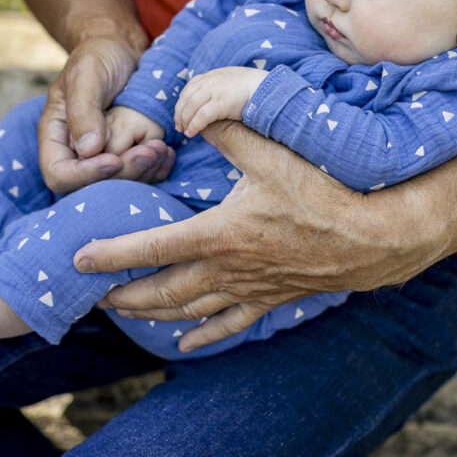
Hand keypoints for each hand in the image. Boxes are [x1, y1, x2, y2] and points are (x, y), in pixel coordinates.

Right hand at [39, 35, 173, 193]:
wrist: (121, 46)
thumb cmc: (98, 54)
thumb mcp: (87, 75)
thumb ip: (83, 110)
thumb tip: (88, 149)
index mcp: (56, 136)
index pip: (59, 174)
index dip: (85, 175)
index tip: (114, 159)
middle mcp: (75, 152)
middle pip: (91, 186)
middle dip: (123, 173)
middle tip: (149, 152)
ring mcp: (100, 155)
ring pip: (118, 184)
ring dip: (143, 172)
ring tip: (161, 149)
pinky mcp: (124, 153)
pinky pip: (137, 175)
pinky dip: (154, 169)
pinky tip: (167, 152)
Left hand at [72, 120, 445, 351]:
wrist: (377, 237)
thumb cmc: (325, 191)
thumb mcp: (273, 153)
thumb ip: (228, 129)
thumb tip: (192, 110)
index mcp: (221, 234)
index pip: (153, 247)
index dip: (112, 253)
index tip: (80, 260)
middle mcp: (229, 269)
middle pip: (162, 291)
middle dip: (123, 294)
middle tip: (91, 295)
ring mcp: (249, 290)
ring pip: (188, 311)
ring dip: (151, 314)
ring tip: (124, 313)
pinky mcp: (271, 300)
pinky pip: (229, 325)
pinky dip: (202, 336)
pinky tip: (184, 346)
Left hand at [174, 67, 267, 137]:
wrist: (267, 88)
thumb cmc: (253, 89)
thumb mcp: (232, 82)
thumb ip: (220, 87)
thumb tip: (212, 100)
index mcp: (213, 76)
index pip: (190, 87)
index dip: (182, 101)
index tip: (180, 113)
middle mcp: (211, 81)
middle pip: (187, 97)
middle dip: (180, 112)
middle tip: (178, 126)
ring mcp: (215, 91)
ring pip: (191, 106)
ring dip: (185, 120)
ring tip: (184, 131)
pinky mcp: (221, 103)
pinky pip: (201, 116)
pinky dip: (194, 125)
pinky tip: (192, 133)